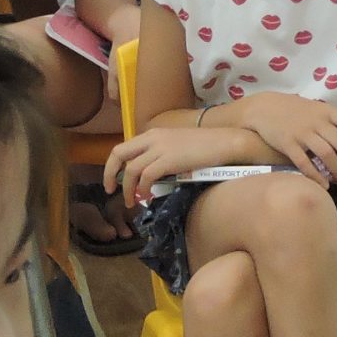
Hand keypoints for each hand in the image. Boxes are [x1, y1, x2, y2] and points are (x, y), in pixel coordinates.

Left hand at [101, 124, 238, 205]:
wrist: (226, 142)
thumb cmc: (208, 147)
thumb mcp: (178, 147)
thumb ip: (162, 156)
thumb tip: (151, 177)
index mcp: (153, 133)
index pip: (123, 147)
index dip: (113, 165)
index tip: (114, 180)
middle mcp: (152, 138)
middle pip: (119, 154)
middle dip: (110, 173)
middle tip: (111, 190)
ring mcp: (160, 148)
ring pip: (131, 169)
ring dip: (127, 188)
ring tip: (131, 202)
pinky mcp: (169, 159)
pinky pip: (146, 176)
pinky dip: (142, 188)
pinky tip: (146, 196)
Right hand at [236, 93, 336, 186]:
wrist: (263, 108)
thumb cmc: (294, 111)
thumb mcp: (317, 109)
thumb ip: (334, 122)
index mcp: (327, 111)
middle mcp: (317, 121)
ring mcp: (302, 132)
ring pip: (327, 155)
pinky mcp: (287, 143)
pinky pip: (304, 163)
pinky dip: (316, 176)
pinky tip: (324, 186)